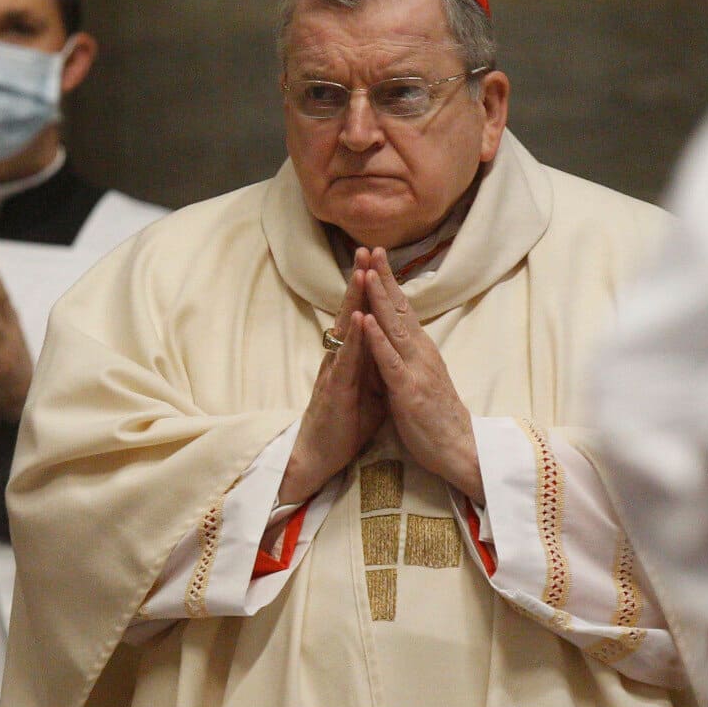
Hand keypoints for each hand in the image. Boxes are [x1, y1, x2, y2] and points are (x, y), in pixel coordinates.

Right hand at [279, 255, 386, 505]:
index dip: (369, 289)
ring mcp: (336, 372)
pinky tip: (358, 320)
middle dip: (359, 281)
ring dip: (354, 301)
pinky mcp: (336, 391)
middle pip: (351, 312)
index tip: (377, 260)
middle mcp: (340, 358)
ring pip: (346, 330)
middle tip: (365, 249)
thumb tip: (386, 346)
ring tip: (362, 272)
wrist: (320, 457)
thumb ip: (374, 365)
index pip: (361, 315)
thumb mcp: (368, 389)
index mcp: (351, 357)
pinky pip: (346, 362)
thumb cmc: (344, 424)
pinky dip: (353, 340)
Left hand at [356, 248, 483, 504]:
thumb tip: (394, 339)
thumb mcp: (421, 379)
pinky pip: (389, 360)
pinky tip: (366, 320)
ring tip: (365, 273)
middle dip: (383, 278)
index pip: (403, 309)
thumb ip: (407, 357)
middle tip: (371, 249)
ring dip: (378, 299)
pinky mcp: (409, 390)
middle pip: (400, 308)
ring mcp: (416, 369)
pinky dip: (376, 338)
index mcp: (422, 350)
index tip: (376, 258)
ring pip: (394, 327)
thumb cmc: (437, 418)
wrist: (461, 449)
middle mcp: (421, 352)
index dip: (389, 283)